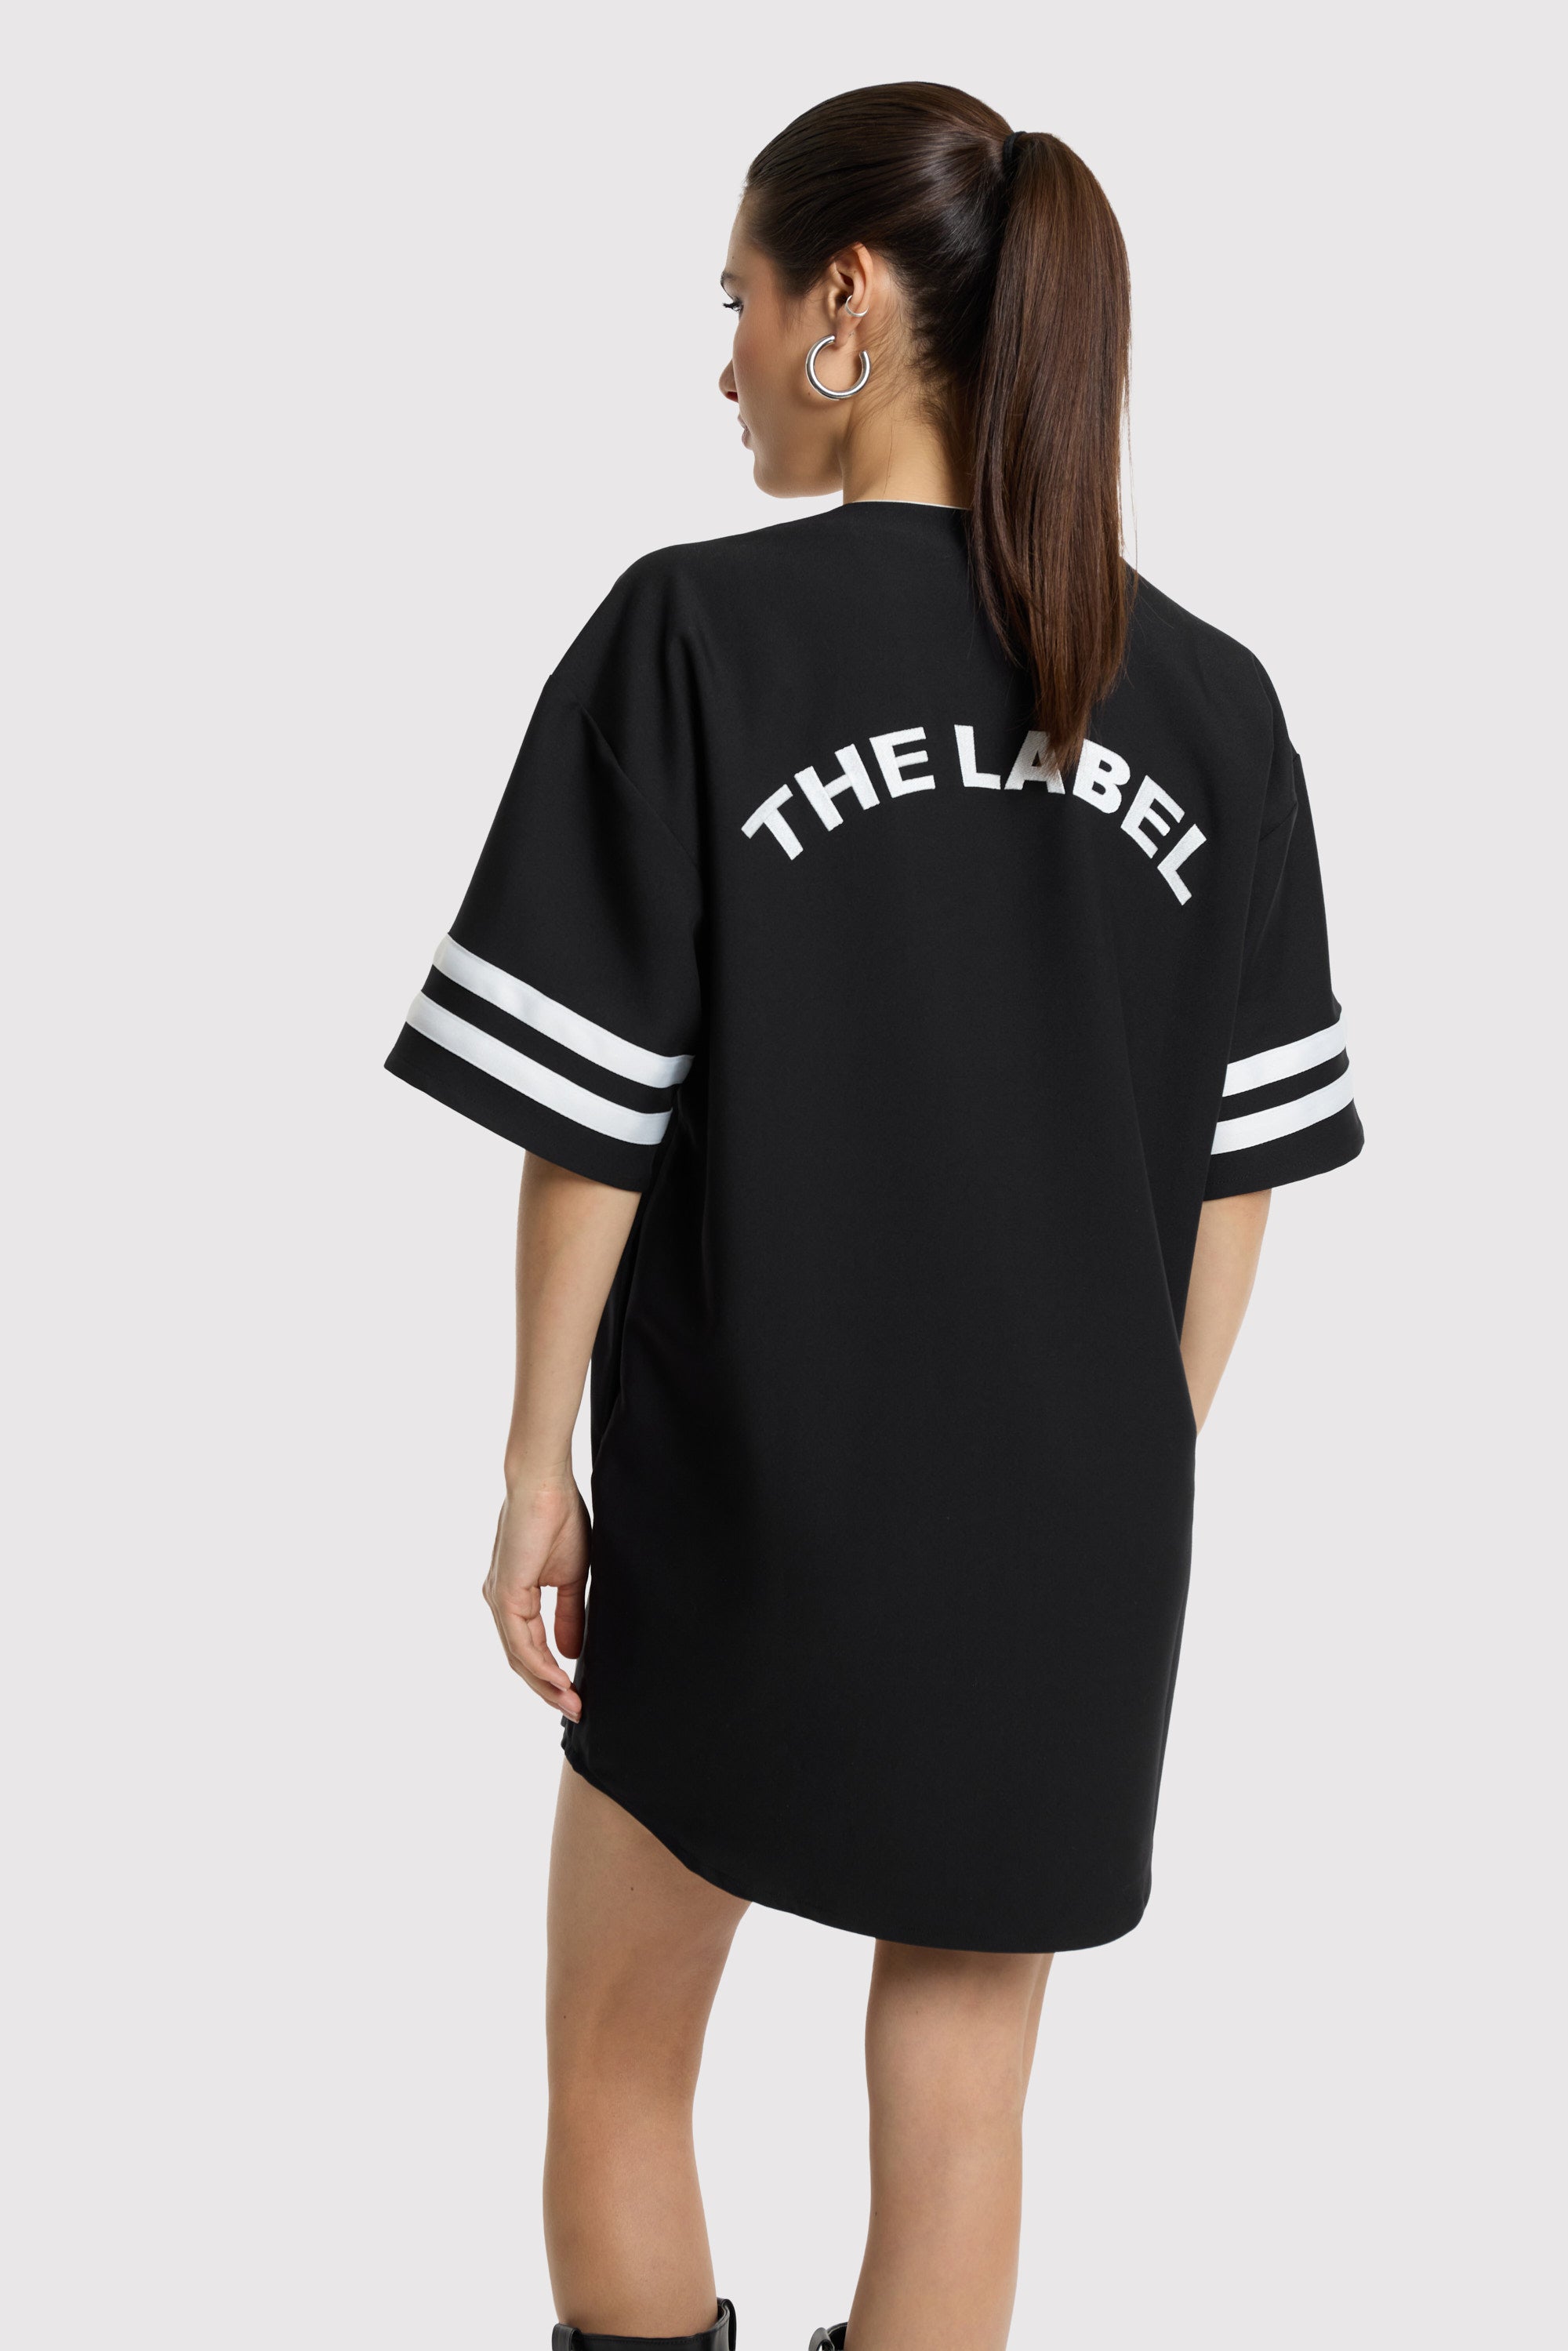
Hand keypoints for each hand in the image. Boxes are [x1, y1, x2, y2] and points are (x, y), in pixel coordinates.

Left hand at [482, 1476, 587, 1719]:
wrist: (545, 1485)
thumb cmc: (560, 1518)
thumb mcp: (571, 1577)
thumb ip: (569, 1615)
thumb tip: (572, 1651)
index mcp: (515, 1597)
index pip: (531, 1648)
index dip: (553, 1675)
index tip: (578, 1695)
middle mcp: (501, 1603)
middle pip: (521, 1661)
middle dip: (549, 1689)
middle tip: (576, 1711)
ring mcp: (500, 1600)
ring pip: (519, 1657)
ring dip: (546, 1684)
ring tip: (573, 1703)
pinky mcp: (505, 1594)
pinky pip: (521, 1641)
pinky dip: (541, 1663)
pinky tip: (562, 1678)